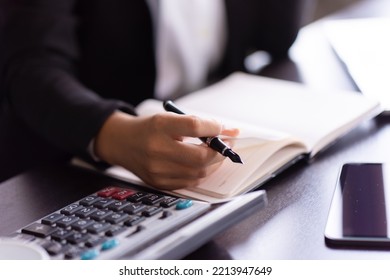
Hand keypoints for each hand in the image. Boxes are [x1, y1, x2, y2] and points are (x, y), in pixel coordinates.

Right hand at [94, 111, 238, 189]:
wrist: (122, 143)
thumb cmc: (149, 128)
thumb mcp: (170, 118)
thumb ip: (198, 124)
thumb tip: (230, 132)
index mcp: (159, 126)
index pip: (195, 126)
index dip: (214, 128)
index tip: (221, 128)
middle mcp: (157, 149)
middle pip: (200, 156)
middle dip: (219, 152)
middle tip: (225, 146)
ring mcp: (157, 170)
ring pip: (199, 172)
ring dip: (213, 164)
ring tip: (214, 154)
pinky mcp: (159, 183)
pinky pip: (190, 182)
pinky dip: (200, 173)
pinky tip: (200, 165)